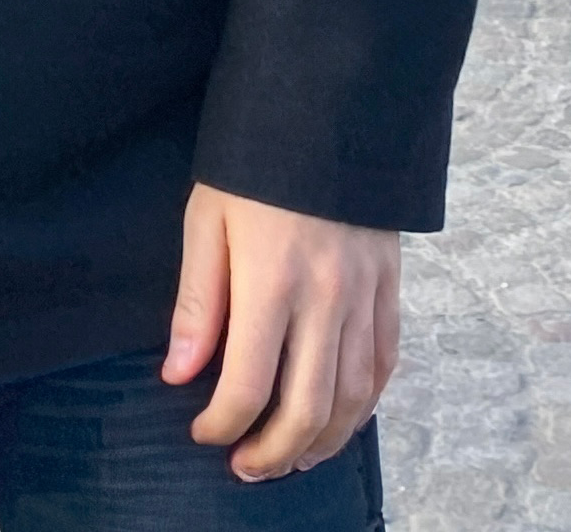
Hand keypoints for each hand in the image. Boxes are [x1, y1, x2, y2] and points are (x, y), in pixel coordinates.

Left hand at [163, 183, 401, 482]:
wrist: (329, 103)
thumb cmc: (256, 161)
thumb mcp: (208, 217)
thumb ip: (198, 302)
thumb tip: (179, 372)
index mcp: (271, 282)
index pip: (247, 387)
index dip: (221, 425)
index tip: (201, 431)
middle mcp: (325, 298)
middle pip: (307, 410)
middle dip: (273, 454)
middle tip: (246, 466)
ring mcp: (365, 294)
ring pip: (353, 399)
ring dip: (322, 443)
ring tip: (291, 458)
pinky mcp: (391, 284)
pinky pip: (384, 363)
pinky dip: (365, 404)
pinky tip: (340, 418)